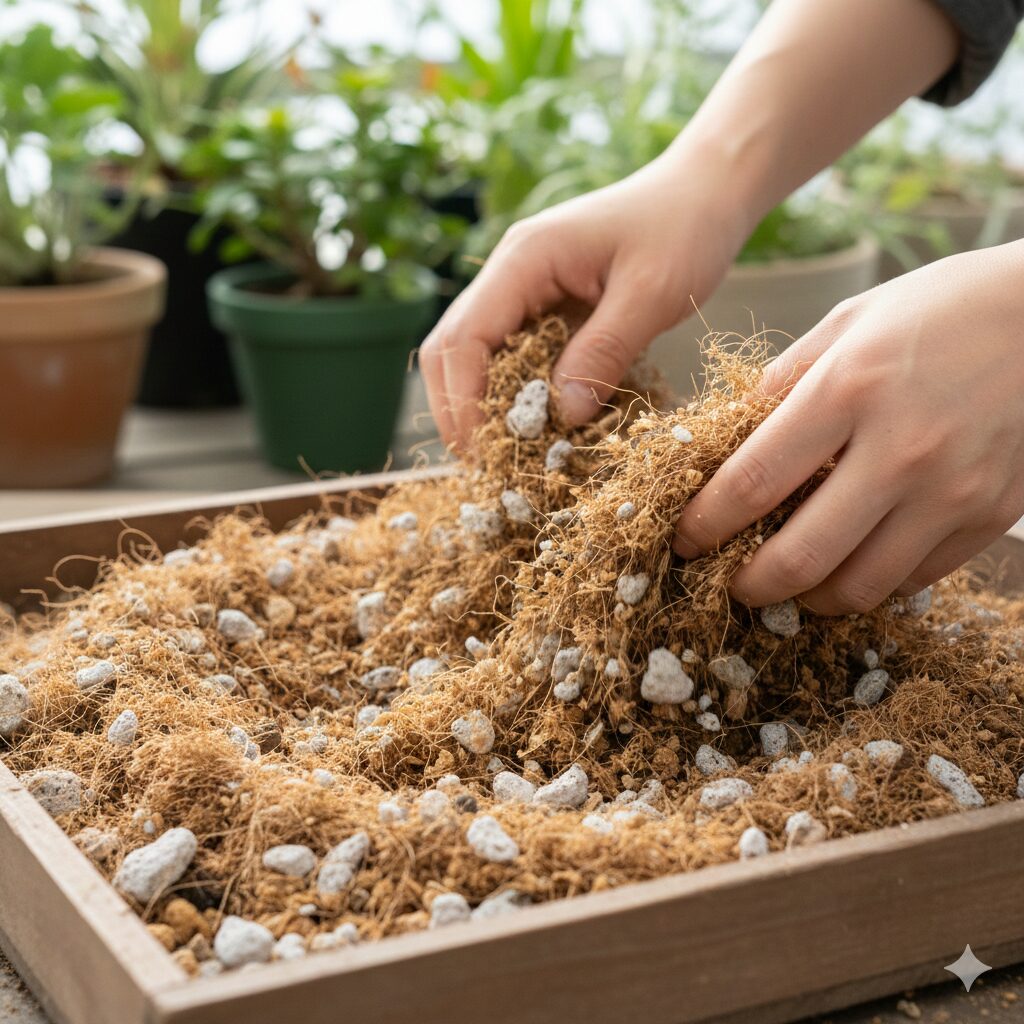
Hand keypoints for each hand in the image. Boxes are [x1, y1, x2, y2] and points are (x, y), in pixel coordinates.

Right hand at [419, 154, 748, 448]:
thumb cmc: (685, 229)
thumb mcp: (652, 294)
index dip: (464, 401)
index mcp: (524, 258)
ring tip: (507, 453)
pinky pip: (511, 353)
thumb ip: (604, 353)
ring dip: (481, 403)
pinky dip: (514, 392)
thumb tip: (563, 417)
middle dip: (459, 409)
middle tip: (488, 465)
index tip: (486, 453)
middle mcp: (510, 271)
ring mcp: (523, 287)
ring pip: (474, 354)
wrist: (706, 190)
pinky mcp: (543, 303)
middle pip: (450, 348)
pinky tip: (537, 423)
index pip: (464, 337)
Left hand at [673, 240, 1023, 614]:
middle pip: (801, 556)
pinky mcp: (990, 514)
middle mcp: (901, 449)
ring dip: (809, 598)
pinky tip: (852, 564)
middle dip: (750, 584)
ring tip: (790, 583)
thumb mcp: (847, 324)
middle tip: (732, 581)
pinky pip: (914, 579)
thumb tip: (728, 438)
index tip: (685, 540)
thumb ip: (782, 383)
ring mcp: (952, 489)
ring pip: (860, 586)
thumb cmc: (939, 310)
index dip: (705, 524)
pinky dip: (871, 583)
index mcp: (849, 390)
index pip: (752, 482)